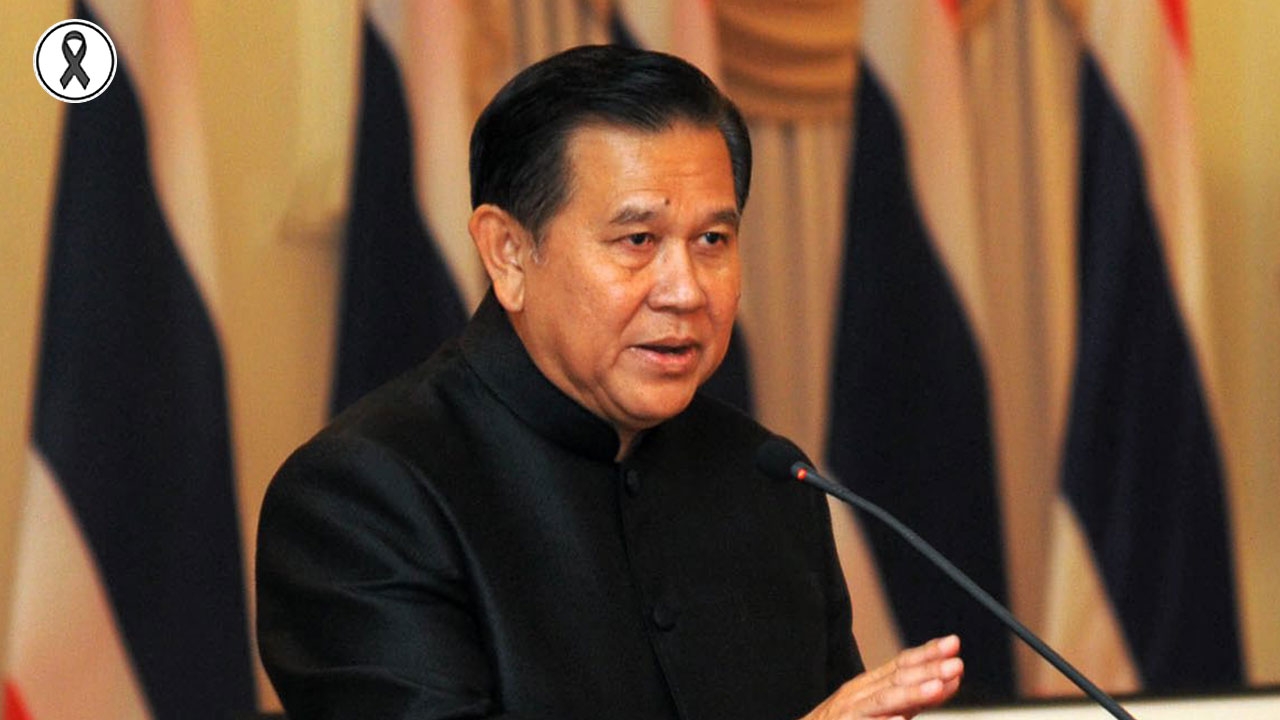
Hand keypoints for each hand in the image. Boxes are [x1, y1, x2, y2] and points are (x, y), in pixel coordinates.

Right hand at [801, 635, 962, 719]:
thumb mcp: (878, 708)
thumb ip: (910, 699)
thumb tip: (946, 684)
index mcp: (869, 685)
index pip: (901, 663)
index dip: (927, 653)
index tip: (953, 644)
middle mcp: (859, 694)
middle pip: (897, 679)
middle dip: (928, 670)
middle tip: (956, 664)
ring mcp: (850, 713)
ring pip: (884, 701)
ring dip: (912, 694)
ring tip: (936, 688)